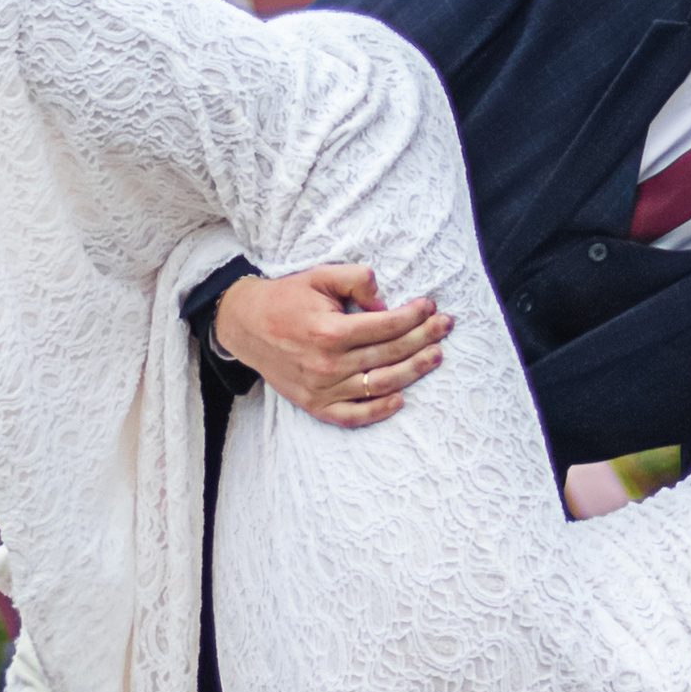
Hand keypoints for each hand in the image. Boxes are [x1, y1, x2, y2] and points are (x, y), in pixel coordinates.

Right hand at [214, 266, 451, 426]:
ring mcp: (322, 389)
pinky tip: (401, 398)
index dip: (414, 316)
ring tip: (435, 356)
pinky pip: (353, 416)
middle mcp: (329, 364)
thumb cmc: (287, 298)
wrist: (245, 325)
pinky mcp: (315, 405)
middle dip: (423, 339)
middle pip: (390, 354)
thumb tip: (386, 301)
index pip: (387, 326)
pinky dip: (379, 411)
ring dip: (414, 371)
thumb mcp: (319, 276)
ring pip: (381, 385)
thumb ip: (355, 279)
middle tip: (445, 327)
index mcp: (331, 330)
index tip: (430, 306)